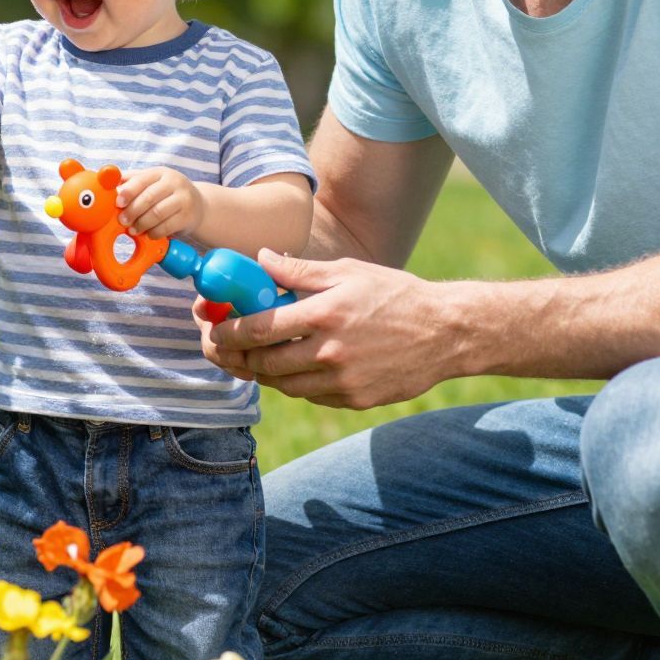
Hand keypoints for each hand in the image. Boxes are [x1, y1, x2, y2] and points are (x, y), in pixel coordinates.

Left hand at [115, 166, 204, 239]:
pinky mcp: (188, 216)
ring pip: (158, 213)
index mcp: (160, 173)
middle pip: (149, 197)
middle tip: (122, 221)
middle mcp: (174, 182)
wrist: (197, 205)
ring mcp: (184, 199)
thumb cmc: (166, 194)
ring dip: (142, 224)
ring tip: (133, 230)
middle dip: (133, 211)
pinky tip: (148, 234)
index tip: (117, 202)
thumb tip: (106, 185)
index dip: (128, 191)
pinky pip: (167, 227)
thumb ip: (131, 182)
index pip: (142, 179)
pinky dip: (154, 232)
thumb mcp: (151, 183)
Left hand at [196, 249, 464, 409]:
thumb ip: (298, 272)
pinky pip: (310, 396)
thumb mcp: (348, 272)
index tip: (212, 330)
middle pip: (263, 365)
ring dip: (261, 374)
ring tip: (250, 359)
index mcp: (324, 314)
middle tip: (222, 350)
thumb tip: (260, 259)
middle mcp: (329, 352)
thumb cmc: (395, 294)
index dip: (227, 332)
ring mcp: (342, 381)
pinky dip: (293, 384)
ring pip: (283, 386)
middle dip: (235, 358)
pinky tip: (289, 369)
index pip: (258, 329)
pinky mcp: (355, 400)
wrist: (446, 332)